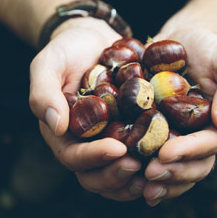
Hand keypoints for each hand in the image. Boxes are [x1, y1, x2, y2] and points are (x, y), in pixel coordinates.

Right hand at [29, 17, 145, 200]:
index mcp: (63, 135)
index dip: (95, 158)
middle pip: (97, 177)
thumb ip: (43, 93)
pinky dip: (154, 161)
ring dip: (136, 179)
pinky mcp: (132, 133)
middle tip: (139, 165)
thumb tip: (56, 126)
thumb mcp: (48, 64)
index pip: (74, 157)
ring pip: (119, 175)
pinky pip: (142, 156)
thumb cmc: (66, 50)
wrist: (93, 38)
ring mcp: (110, 141)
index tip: (117, 149)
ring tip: (157, 168)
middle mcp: (86, 144)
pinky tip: (172, 154)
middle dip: (117, 176)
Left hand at [141, 28, 216, 205]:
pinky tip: (124, 178)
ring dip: (159, 181)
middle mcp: (201, 138)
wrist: (180, 40)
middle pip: (193, 166)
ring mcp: (178, 139)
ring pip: (174, 170)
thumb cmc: (207, 48)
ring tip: (138, 185)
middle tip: (149, 174)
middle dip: (173, 173)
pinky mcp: (155, 135)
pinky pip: (151, 159)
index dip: (189, 152)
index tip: (166, 154)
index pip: (210, 144)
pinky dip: (140, 172)